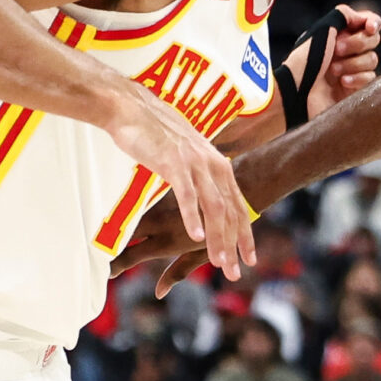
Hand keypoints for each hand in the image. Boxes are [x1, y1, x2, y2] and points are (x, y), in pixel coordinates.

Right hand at [103, 85, 252, 279]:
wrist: (132, 107)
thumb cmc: (156, 132)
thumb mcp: (187, 154)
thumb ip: (200, 172)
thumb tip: (206, 189)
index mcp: (218, 164)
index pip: (237, 206)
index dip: (244, 235)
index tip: (248, 259)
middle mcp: (212, 165)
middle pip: (229, 212)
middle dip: (234, 246)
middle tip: (234, 272)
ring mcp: (194, 164)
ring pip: (212, 208)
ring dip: (217, 238)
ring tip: (218, 262)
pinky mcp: (174, 163)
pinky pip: (187, 195)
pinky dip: (193, 217)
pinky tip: (196, 237)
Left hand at [296, 6, 380, 109]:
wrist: (298, 92)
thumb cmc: (306, 60)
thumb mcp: (322, 29)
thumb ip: (344, 15)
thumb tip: (363, 18)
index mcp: (338, 32)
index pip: (366, 21)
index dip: (372, 23)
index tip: (369, 28)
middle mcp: (346, 49)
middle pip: (373, 40)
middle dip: (357, 44)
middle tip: (337, 50)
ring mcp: (351, 68)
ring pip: (372, 59)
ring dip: (353, 63)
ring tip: (333, 71)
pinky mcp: (354, 88)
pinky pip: (369, 78)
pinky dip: (357, 78)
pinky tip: (342, 82)